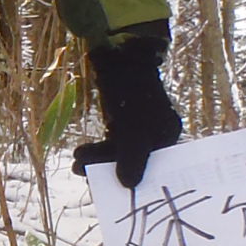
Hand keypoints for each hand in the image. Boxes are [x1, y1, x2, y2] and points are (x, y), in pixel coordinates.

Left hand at [74, 28, 183, 188]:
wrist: (119, 54)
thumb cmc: (130, 87)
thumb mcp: (130, 125)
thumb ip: (130, 156)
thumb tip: (128, 186)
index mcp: (168, 134)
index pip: (152, 166)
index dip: (132, 180)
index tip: (109, 191)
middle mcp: (158, 132)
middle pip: (134, 160)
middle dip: (107, 168)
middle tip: (82, 172)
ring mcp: (141, 125)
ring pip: (119, 152)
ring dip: (97, 159)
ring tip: (76, 161)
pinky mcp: (125, 119)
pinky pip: (113, 142)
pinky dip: (99, 148)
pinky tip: (83, 152)